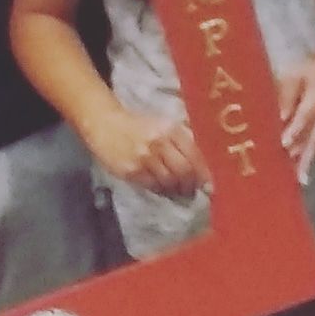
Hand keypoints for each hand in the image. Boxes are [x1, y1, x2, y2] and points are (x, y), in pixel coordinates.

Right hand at [82, 106, 205, 196]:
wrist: (105, 124)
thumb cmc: (139, 125)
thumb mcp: (163, 124)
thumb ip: (182, 140)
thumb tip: (203, 164)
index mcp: (171, 129)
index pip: (194, 155)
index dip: (204, 173)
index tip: (209, 184)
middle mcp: (159, 143)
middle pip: (184, 171)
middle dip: (191, 185)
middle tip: (192, 191)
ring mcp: (144, 158)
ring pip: (169, 181)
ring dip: (177, 190)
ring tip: (178, 191)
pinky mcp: (131, 171)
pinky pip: (153, 186)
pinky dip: (161, 190)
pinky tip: (163, 189)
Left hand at [278, 39, 314, 183]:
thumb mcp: (298, 74)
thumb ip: (287, 95)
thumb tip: (278, 117)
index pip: (306, 115)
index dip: (295, 129)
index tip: (283, 144)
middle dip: (303, 155)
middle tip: (291, 174)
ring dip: (309, 159)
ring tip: (299, 177)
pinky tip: (306, 166)